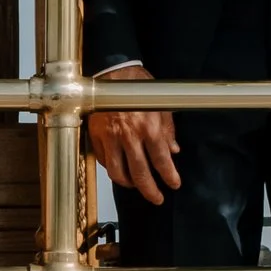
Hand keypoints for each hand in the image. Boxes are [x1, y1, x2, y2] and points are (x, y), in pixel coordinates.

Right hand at [85, 64, 179, 203]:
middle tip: (157, 198)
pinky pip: (104, 161)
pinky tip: (120, 170)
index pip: (162, 161)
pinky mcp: (96, 136)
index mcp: (149, 127)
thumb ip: (167, 130)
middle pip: (140, 174)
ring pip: (118, 173)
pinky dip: (113, 169)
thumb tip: (173, 150)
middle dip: (151, 191)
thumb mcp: (161, 105)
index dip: (169, 177)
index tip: (174, 184)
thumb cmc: (137, 85)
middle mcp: (129, 136)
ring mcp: (110, 138)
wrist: (112, 72)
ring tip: (136, 186)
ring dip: (129, 184)